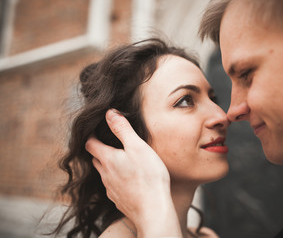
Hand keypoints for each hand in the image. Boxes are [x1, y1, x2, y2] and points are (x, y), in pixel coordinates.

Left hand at [85, 109, 180, 236]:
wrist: (152, 209)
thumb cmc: (148, 176)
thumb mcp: (137, 146)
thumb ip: (122, 129)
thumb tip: (109, 113)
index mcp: (108, 159)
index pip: (90, 144)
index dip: (91, 135)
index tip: (96, 130)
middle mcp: (105, 174)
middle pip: (95, 159)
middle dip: (99, 150)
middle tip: (109, 144)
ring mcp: (111, 189)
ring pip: (104, 174)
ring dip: (108, 166)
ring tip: (120, 161)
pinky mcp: (119, 200)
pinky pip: (112, 187)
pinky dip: (116, 180)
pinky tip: (128, 181)